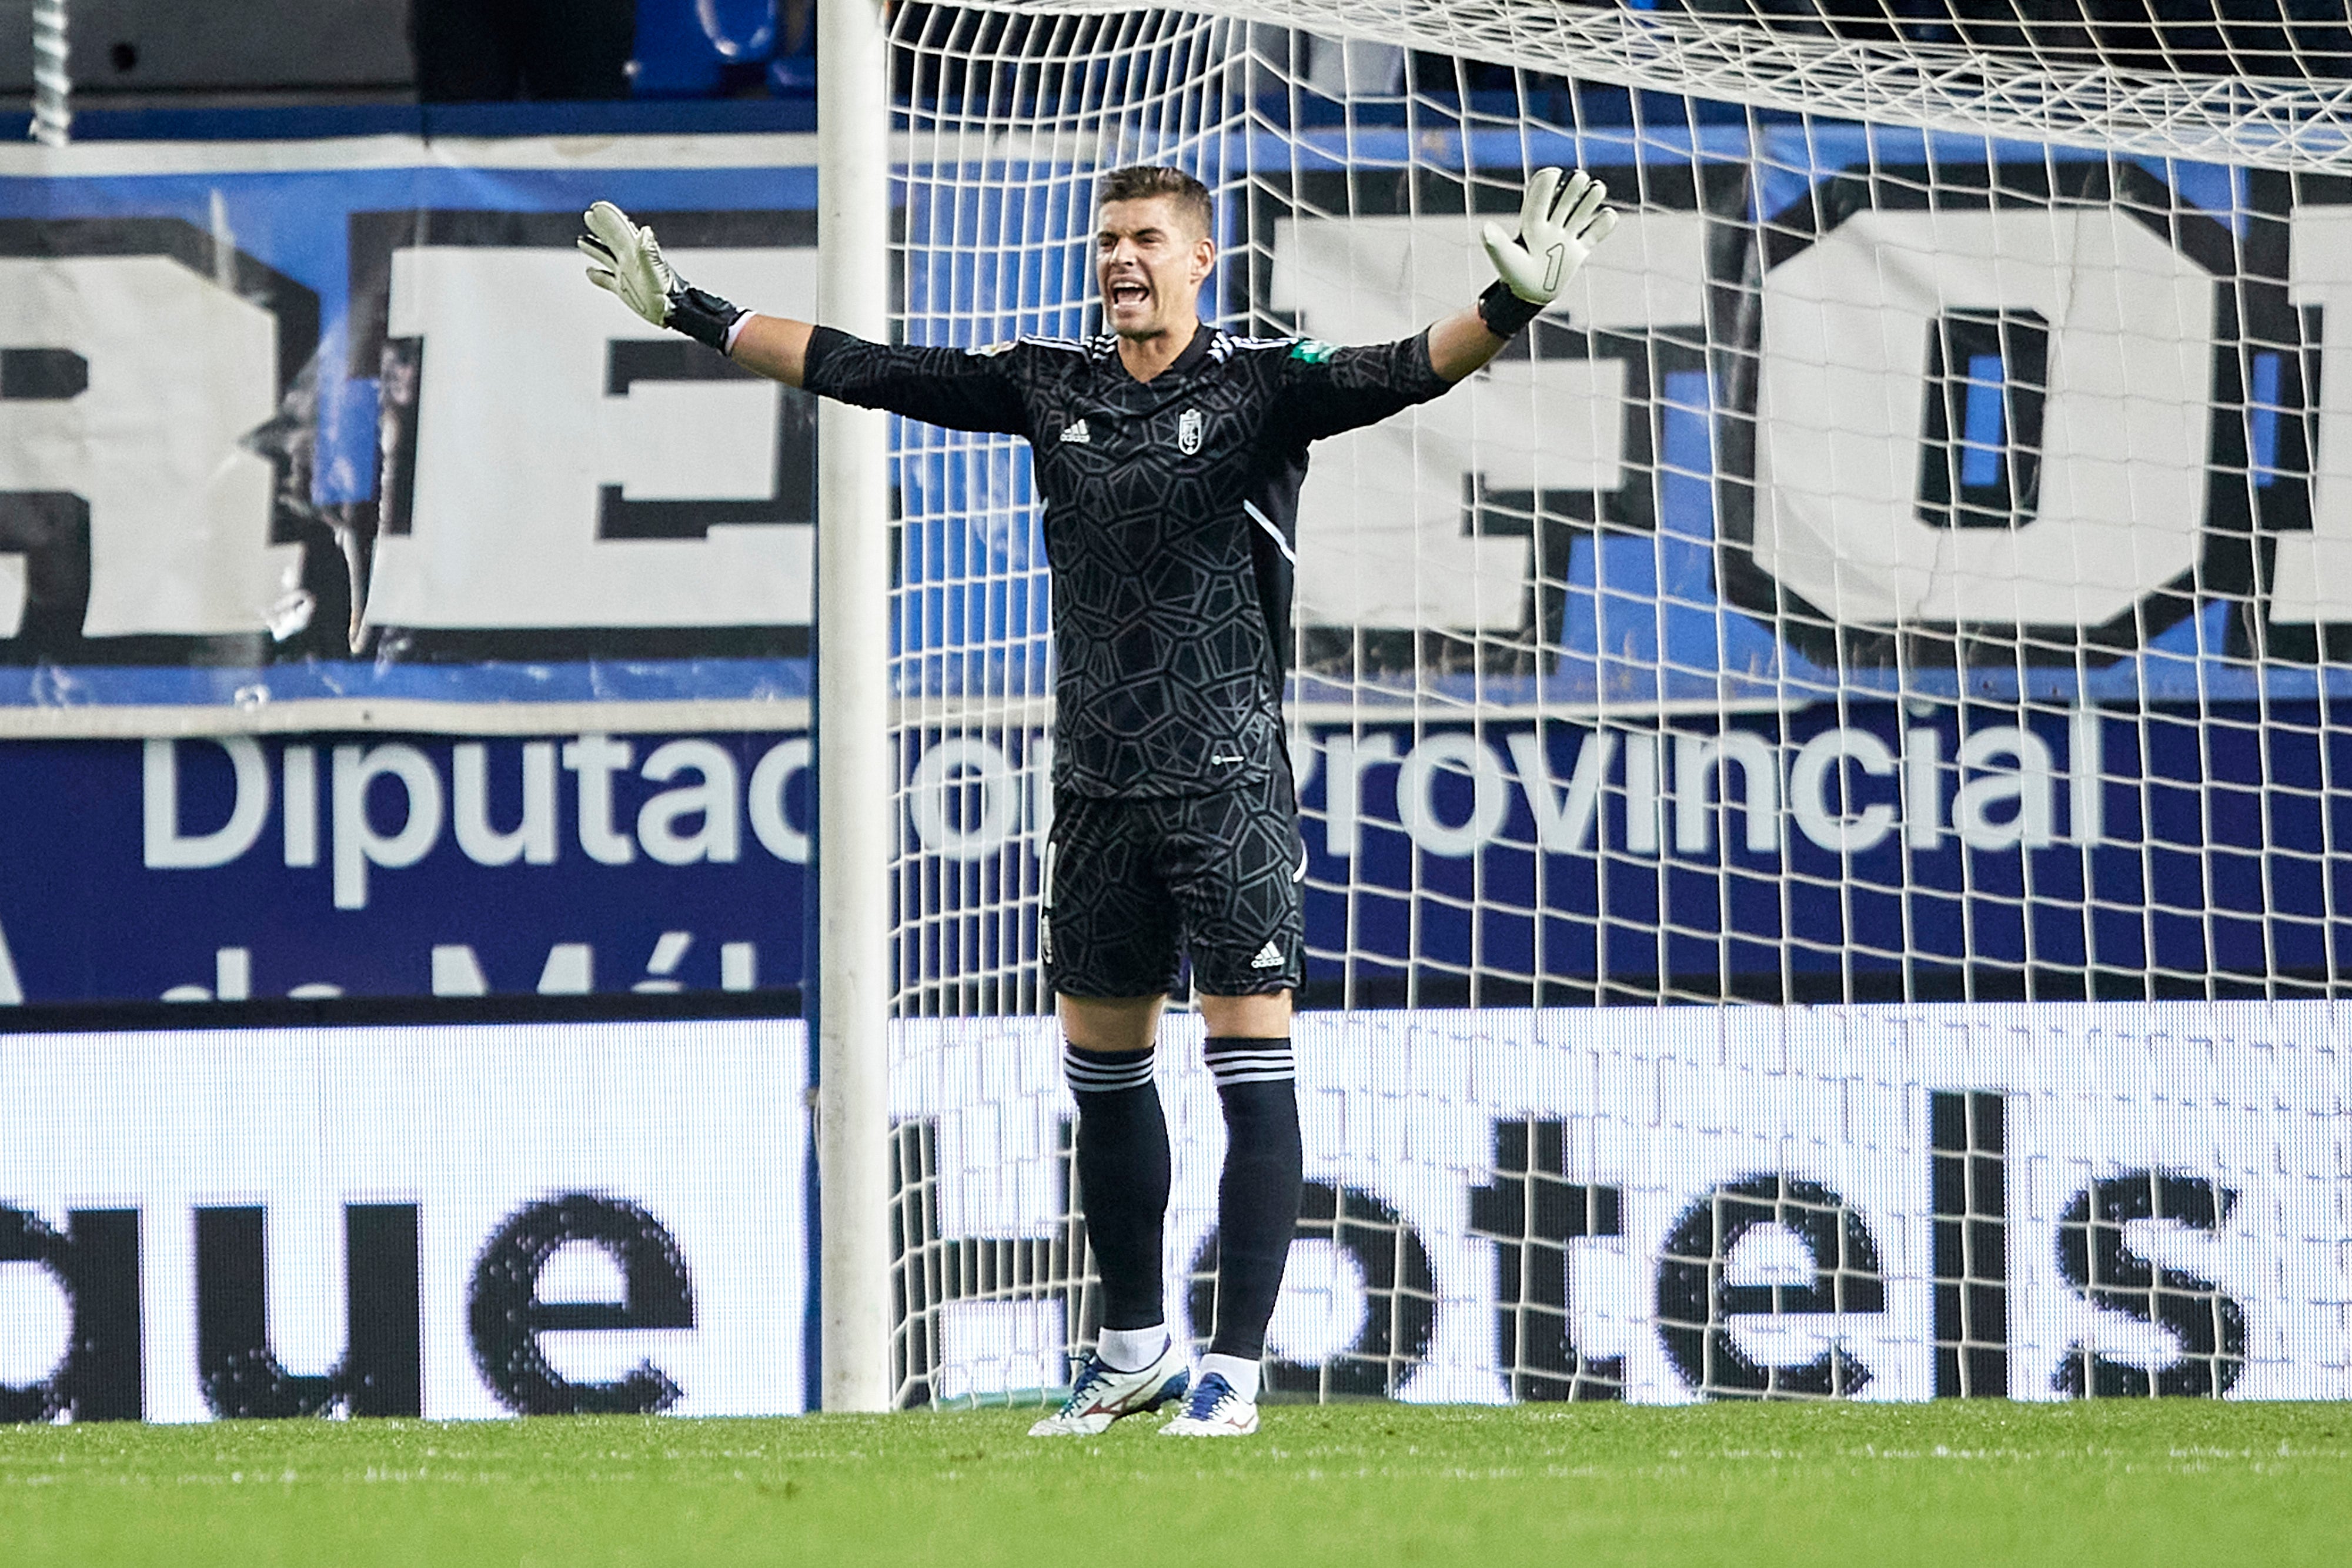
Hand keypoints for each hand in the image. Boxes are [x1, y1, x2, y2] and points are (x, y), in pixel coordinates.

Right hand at [579, 200, 677, 328]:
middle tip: (589, 214)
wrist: (671, 312)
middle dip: (601, 226)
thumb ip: (648, 252)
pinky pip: (606, 280)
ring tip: (581, 239)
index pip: (620, 229)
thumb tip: (644, 230)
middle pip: (612, 239)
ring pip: (606, 257)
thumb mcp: (655, 271)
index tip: (596, 207)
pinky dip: (597, 275)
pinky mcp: (623, 289)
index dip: (609, 217)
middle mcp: (630, 260)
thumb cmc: (665, 292)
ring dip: (594, 248)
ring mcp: (626, 274)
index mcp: (636, 252)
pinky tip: (589, 271)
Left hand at [1481, 168, 1617, 306]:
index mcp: (1532, 226)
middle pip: (1563, 203)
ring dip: (1589, 201)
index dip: (1545, 185)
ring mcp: (1564, 239)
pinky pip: (1592, 236)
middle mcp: (1549, 229)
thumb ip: (1495, 243)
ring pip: (1579, 215)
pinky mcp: (1577, 252)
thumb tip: (1485, 229)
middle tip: (1580, 177)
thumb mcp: (1504, 258)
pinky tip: (1609, 214)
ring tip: (1597, 187)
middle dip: (1572, 189)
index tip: (1553, 172)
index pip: (1540, 200)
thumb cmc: (1513, 276)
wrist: (1529, 297)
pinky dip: (1602, 226)